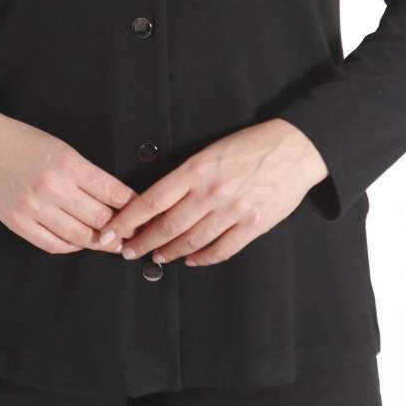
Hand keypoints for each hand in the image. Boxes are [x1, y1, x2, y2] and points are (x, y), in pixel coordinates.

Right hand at [0, 108, 136, 254]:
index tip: (141, 213)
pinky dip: (72, 247)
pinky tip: (80, 242)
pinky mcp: (18, 223)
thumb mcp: (63, 149)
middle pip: (99, 218)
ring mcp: (34, 207)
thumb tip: (114, 199)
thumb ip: (87, 175)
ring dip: (100, 243)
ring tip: (111, 243)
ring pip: (79, 236)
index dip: (131, 206)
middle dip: (120, 229)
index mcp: (69, 163)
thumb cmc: (25, 144)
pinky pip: (53, 244)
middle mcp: (53, 187)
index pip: (111, 192)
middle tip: (132, 234)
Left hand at [95, 119, 328, 266]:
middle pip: (167, 226)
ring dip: (169, 253)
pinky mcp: (254, 225)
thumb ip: (186, 176)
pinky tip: (192, 260)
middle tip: (127, 251)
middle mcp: (212, 192)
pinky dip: (203, 259)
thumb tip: (158, 201)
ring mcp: (233, 211)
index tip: (111, 232)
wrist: (294, 147)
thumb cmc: (250, 145)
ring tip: (156, 256)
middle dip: (142, 243)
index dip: (127, 220)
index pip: (151, 200)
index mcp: (196, 169)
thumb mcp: (210, 152)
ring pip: (191, 242)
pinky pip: (222, 250)